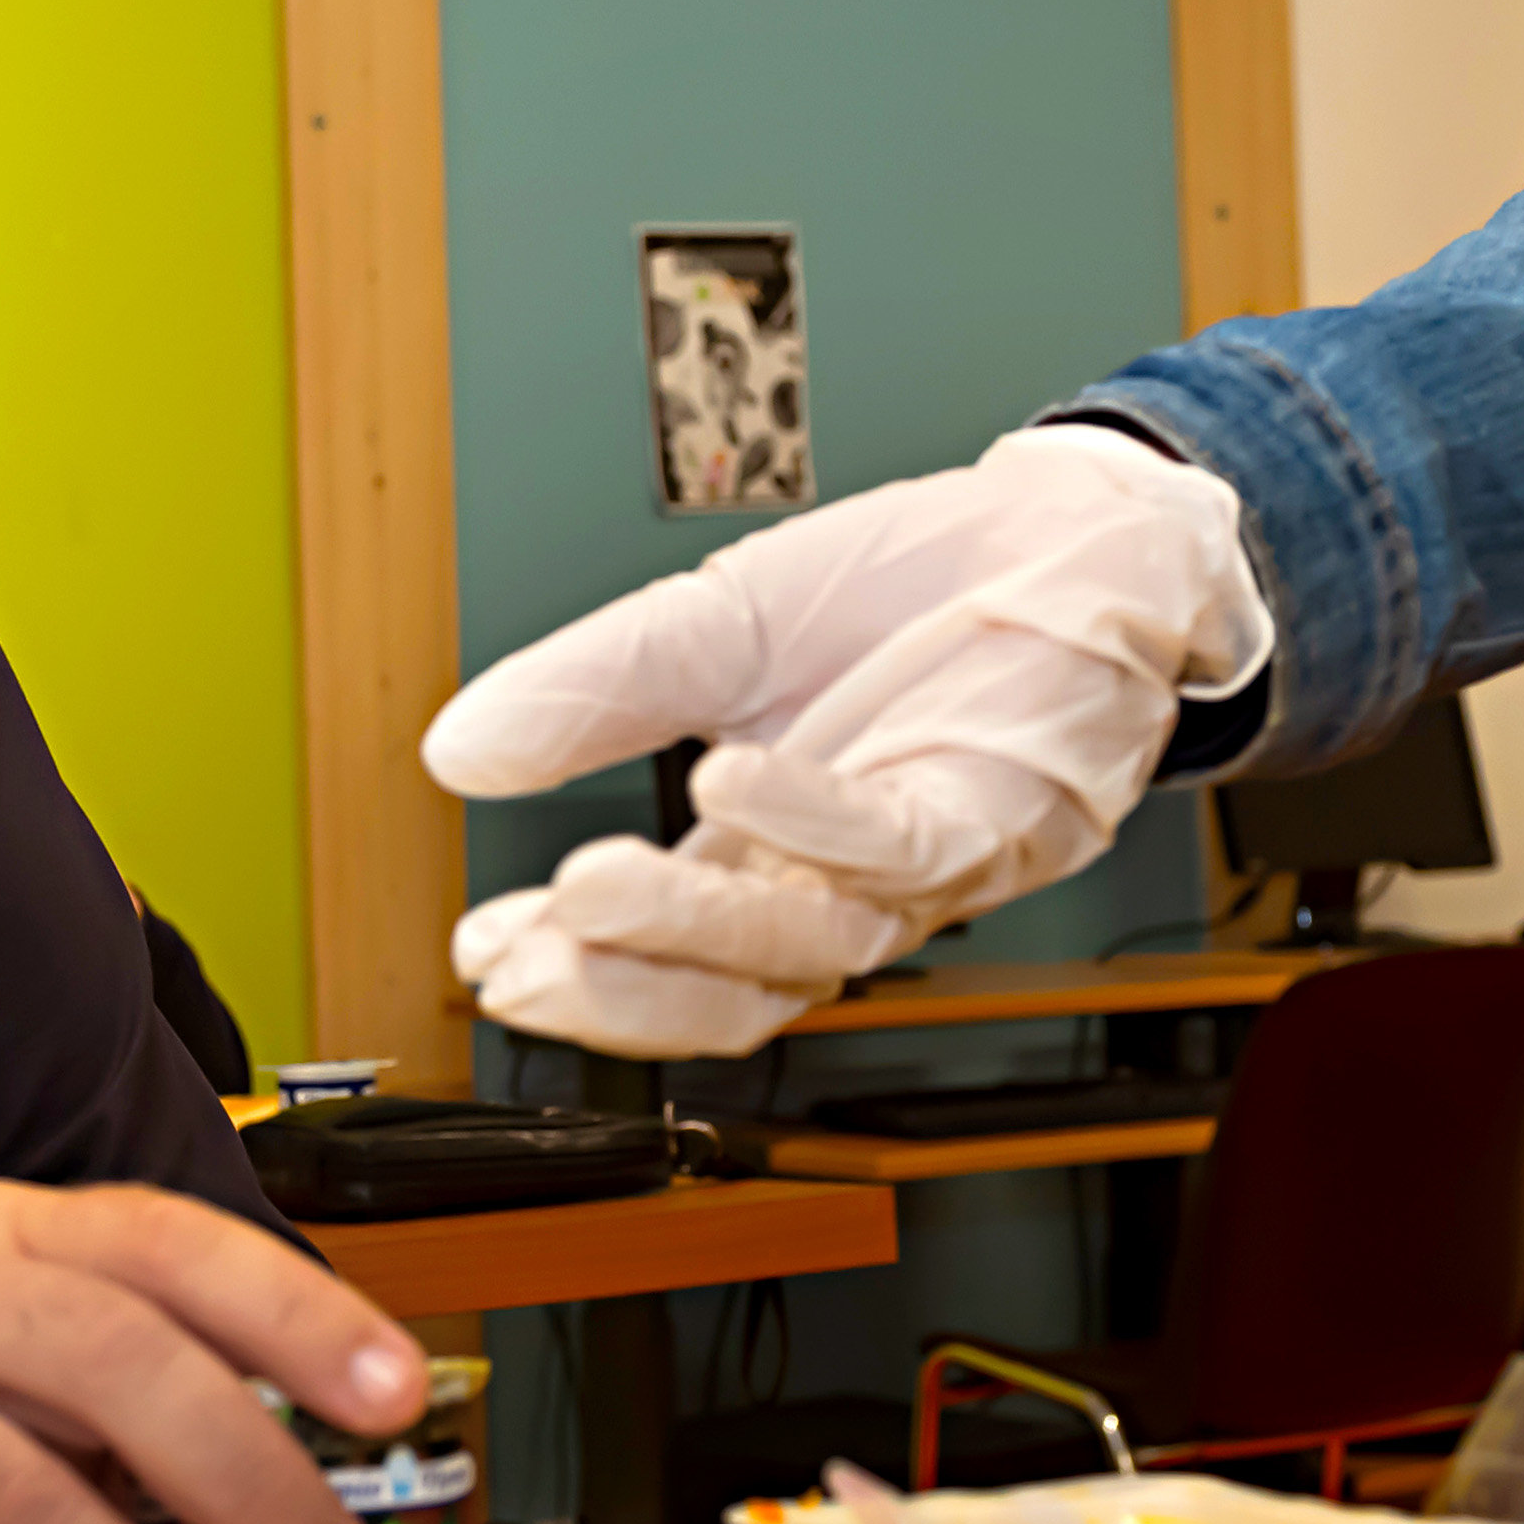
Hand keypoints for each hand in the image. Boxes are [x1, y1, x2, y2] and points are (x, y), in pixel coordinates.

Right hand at [425, 424, 1269, 1061]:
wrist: (1066, 530)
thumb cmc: (910, 595)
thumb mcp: (721, 625)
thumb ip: (595, 691)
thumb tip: (457, 755)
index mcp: (766, 859)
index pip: (658, 959)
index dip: (570, 979)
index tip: (480, 958)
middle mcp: (845, 888)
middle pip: (730, 993)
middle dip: (614, 991)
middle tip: (519, 968)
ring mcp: (928, 867)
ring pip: (810, 944)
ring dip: (692, 923)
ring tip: (587, 884)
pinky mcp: (1001, 814)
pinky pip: (901, 844)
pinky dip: (811, 822)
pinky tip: (727, 779)